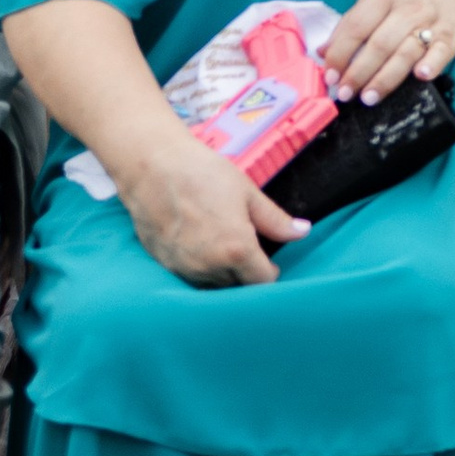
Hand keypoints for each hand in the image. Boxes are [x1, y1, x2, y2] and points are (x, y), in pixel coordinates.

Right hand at [120, 132, 310, 286]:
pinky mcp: (166, 268)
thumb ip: (275, 220)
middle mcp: (210, 268)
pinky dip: (199, 271)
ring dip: (222, 274)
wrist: (152, 168)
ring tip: (220, 246)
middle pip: (238, 287)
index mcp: (237, 250)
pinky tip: (199, 247)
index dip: (270, 273)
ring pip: (213, 286)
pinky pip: (190, 280)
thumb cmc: (202, 174)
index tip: (269, 262)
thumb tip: (302, 232)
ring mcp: (185, 270)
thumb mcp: (247, 192)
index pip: (263, 282)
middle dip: (246, 273)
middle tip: (245, 249)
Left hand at [324, 0, 454, 103]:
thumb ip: (351, 23)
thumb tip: (324, 52)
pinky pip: (441, 53)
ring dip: (385, 79)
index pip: (357, 27)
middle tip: (345, 93)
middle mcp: (409, 6)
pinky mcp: (450, 36)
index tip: (330, 74)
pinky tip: (420, 76)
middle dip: (359, 72)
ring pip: (406, 53)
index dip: (340, 53)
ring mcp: (432, 21)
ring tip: (368, 97)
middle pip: (380, 44)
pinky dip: (432, 65)